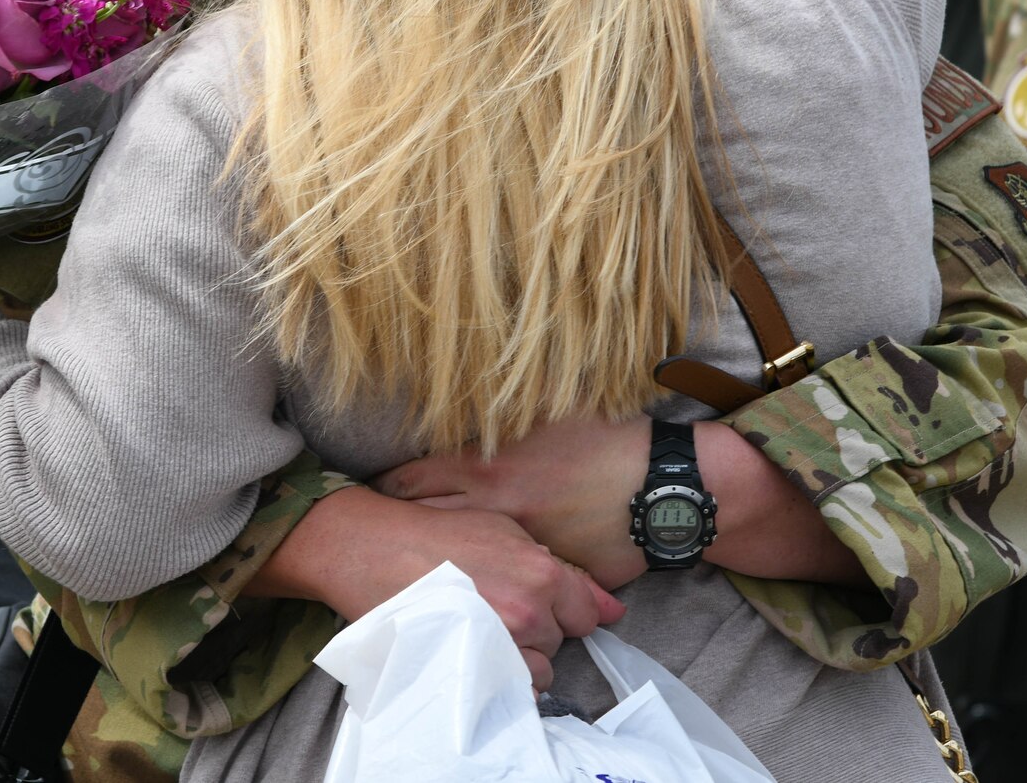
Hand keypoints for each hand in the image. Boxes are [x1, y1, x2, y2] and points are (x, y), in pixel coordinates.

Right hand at [243, 486, 624, 691]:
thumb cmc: (432, 533)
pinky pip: (507, 689)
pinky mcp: (470, 668)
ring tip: (480, 628)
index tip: (535, 602)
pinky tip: (469, 648)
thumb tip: (611, 609)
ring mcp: (499, 645)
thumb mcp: (502, 530)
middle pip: (560, 643)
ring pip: (537, 671)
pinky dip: (495, 675)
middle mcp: (528, 612)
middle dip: (539, 630)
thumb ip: (558, 569)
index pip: (586, 614)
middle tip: (496, 606)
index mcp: (541, 573)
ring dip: (518, 656)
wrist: (369, 549)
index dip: (562, 609)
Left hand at [377, 415, 867, 587]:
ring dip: (431, 570)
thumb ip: (495, 441)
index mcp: (487, 467)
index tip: (362, 500)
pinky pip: (504, 591)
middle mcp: (494, 511)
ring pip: (456, 567)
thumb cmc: (606, 446)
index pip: (412, 481)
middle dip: (392, 535)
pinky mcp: (544, 579)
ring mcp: (516, 550)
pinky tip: (465, 599)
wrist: (664, 489)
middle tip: (364, 541)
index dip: (383, 492)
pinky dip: (482, 595)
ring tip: (399, 572)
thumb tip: (456, 450)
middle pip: (421, 526)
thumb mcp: (542, 427)